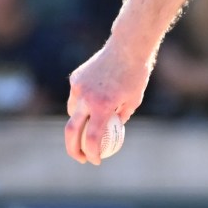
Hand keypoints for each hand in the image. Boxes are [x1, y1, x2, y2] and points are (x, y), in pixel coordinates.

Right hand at [64, 38, 149, 164]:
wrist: (127, 47)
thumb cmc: (136, 75)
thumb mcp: (133, 101)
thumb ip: (120, 117)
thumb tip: (112, 131)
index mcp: (103, 106)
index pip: (93, 138)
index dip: (93, 153)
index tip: (96, 161)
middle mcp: (86, 97)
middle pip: (71, 130)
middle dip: (73, 149)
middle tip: (81, 158)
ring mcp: (78, 87)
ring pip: (71, 113)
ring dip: (78, 124)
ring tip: (91, 126)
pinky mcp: (75, 78)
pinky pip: (75, 97)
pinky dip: (80, 105)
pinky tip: (92, 103)